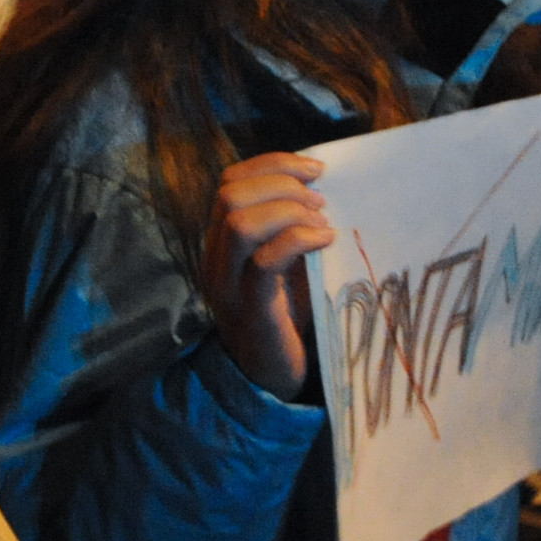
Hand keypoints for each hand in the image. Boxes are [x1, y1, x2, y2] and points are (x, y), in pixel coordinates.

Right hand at [200, 153, 332, 399]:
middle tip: (320, 202)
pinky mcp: (253, 310)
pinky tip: (326, 241)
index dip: (273, 164)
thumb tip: (318, 184)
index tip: (316, 171)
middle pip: (230, 195)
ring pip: (240, 224)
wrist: (272, 376)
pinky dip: (300, 241)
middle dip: (282, 185)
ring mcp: (228, 286)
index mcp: (219, 241)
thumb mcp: (281, 260)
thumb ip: (285, 225)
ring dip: (289, 211)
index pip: (229, 181)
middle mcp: (214, 259)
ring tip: (322, 223)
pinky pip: (265, 263)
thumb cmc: (285, 313)